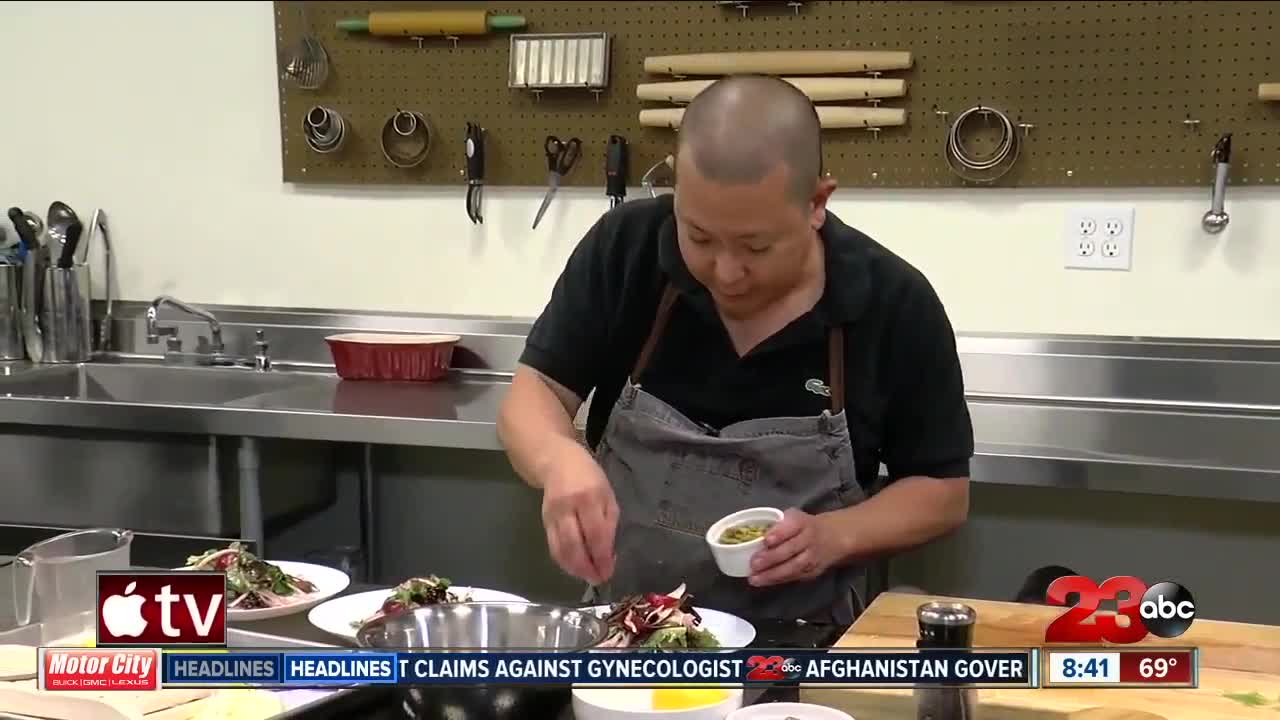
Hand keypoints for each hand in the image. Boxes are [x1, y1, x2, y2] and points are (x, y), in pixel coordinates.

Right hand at [540, 447, 618, 584]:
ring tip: (588, 577)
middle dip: (587, 567)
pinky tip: (574, 568)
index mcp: (588, 497)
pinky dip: (563, 561)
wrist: (556, 461)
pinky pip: (553, 546)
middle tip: (599, 579)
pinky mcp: (543, 521)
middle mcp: (567, 507)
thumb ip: (609, 522)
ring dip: (575, 568)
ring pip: (561, 549)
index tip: (609, 571)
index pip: (595, 533)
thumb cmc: (589, 477)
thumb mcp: (607, 494)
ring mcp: (552, 515)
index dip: (602, 556)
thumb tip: (609, 552)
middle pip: (574, 544)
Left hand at [748, 508, 842, 586]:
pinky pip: (794, 577)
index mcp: (803, 522)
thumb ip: (777, 525)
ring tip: (755, 578)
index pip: (792, 526)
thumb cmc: (803, 526)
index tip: (766, 540)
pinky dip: (778, 580)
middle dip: (772, 558)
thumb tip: (754, 536)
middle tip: (753, 564)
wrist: (832, 537)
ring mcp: (813, 557)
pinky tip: (764, 581)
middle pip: (791, 549)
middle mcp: (809, 539)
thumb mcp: (793, 517)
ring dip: (773, 574)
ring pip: (793, 567)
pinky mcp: (813, 571)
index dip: (779, 534)